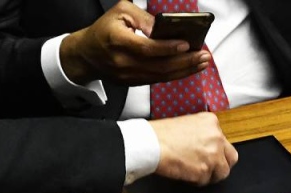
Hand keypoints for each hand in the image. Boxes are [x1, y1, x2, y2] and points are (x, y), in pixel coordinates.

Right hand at [60, 0, 209, 85]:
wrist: (86, 55)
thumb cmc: (104, 30)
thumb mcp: (120, 12)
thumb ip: (143, 18)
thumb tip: (164, 28)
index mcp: (117, 41)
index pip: (147, 48)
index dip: (168, 48)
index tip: (187, 44)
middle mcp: (123, 62)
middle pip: (159, 66)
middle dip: (185, 62)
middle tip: (204, 56)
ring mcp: (128, 76)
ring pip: (161, 76)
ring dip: (184, 70)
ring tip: (202, 63)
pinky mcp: (133, 83)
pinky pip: (157, 80)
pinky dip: (175, 75)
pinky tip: (188, 68)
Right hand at [150, 112, 237, 184]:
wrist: (151, 144)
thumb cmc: (161, 134)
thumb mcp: (187, 123)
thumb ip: (202, 133)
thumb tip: (206, 147)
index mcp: (212, 123)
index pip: (224, 141)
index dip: (216, 151)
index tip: (207, 154)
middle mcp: (217, 138)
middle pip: (231, 157)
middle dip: (222, 164)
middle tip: (210, 167)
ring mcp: (213, 155)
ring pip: (222, 172)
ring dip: (210, 175)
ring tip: (195, 172)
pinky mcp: (205, 171)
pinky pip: (206, 181)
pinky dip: (197, 181)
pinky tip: (186, 174)